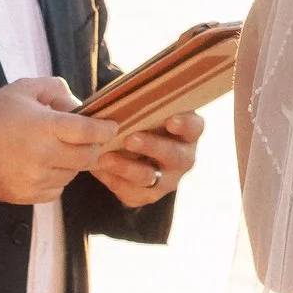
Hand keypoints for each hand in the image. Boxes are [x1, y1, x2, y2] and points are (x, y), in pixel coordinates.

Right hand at [0, 79, 105, 204]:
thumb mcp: (23, 89)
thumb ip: (56, 89)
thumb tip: (79, 105)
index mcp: (45, 126)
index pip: (89, 132)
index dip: (105, 129)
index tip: (111, 126)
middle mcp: (44, 155)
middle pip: (89, 157)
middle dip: (92, 147)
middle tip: (85, 139)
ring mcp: (37, 178)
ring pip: (74, 173)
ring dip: (72, 162)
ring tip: (54, 149)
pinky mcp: (30, 195)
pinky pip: (58, 189)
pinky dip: (56, 177)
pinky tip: (41, 165)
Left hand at [87, 108, 201, 212]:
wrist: (135, 153)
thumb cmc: (143, 122)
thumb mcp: (147, 112)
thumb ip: (142, 106)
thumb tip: (120, 97)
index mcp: (187, 133)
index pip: (193, 128)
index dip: (184, 125)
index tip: (170, 121)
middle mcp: (183, 158)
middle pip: (173, 155)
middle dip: (151, 147)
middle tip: (130, 139)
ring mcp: (167, 180)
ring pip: (149, 178)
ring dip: (126, 168)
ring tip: (105, 158)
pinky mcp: (148, 195)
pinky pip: (131, 192)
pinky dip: (112, 179)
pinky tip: (98, 169)